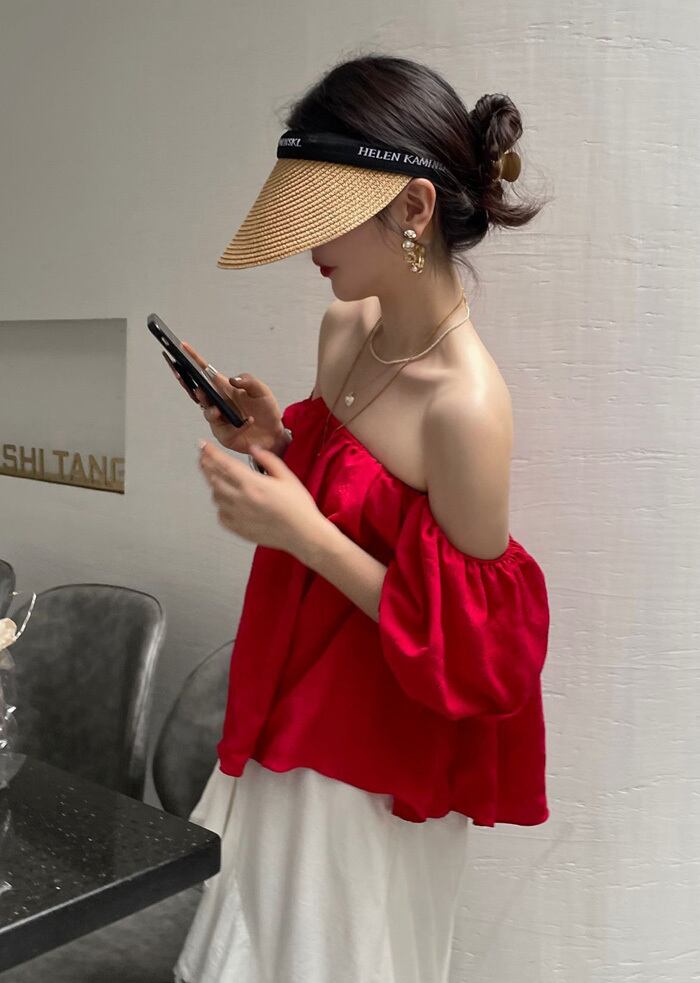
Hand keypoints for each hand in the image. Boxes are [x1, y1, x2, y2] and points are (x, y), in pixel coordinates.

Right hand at [163, 340, 286, 454]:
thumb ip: (249, 381)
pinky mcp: (225, 435)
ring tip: (217, 410)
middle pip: (198, 392)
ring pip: (207, 412)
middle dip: (190, 386)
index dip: (193, 359)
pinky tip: (248, 422)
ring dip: (210, 410)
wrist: (274, 433)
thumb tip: (232, 380)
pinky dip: (237, 427)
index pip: (205, 372)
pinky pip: (226, 431)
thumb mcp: (261, 390)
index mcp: (224, 388)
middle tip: (192, 383)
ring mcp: (219, 419)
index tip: (182, 346)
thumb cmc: (266, 409)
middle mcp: (218, 402)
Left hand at [197, 439, 325, 555]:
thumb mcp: (287, 477)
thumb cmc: (298, 507)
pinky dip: (220, 505)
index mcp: (252, 484)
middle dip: (206, 465)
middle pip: (214, 478)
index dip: (211, 452)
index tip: (203, 445)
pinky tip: (225, 501)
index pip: (224, 464)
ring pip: (215, 496)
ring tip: (215, 477)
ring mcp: (237, 515)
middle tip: (203, 457)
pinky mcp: (238, 529)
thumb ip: (268, 460)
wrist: (303, 534)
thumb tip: (253, 449)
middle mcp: (240, 499)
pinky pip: (220, 514)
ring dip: (213, 485)